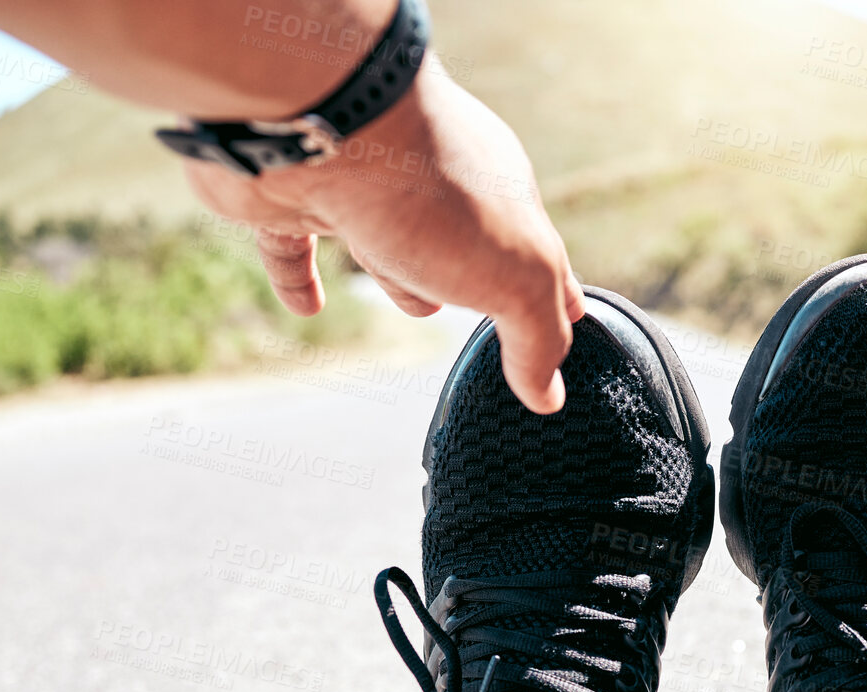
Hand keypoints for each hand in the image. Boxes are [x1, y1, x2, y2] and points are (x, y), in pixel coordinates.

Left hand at [185, 65, 584, 412]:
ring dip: (398, 273)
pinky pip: (296, 247)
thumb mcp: (515, 277)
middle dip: (478, 280)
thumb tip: (548, 393)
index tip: (571, 317)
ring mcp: (362, 191)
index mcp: (499, 195)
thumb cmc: (430, 191)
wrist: (321, 122)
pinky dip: (303, 277)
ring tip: (412, 303)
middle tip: (487, 313)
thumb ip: (537, 337)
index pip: (538, 254)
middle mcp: (432, 185)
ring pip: (386, 242)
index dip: (556, 292)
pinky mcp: (294, 199)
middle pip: (463, 245)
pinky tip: (309, 307)